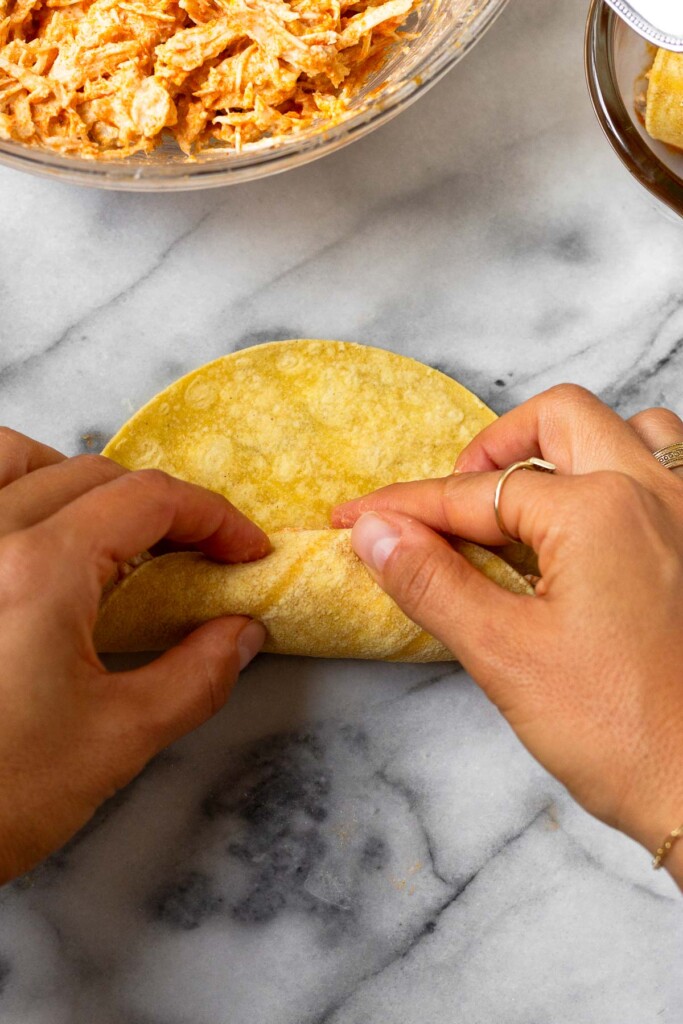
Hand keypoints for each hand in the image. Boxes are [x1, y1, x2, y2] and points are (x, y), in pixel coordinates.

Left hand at [0, 428, 268, 883]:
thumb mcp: (115, 741)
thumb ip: (196, 677)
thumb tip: (242, 635)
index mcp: (39, 572)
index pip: (148, 500)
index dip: (214, 518)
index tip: (245, 551)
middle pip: (92, 475)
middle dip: (162, 506)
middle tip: (197, 555)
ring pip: (13, 459)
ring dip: (75, 479)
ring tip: (109, 529)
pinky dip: (14, 489)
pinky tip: (34, 534)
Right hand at [334, 385, 682, 886]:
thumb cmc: (620, 733)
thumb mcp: (504, 655)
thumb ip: (432, 582)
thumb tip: (375, 532)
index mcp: (600, 510)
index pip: (476, 493)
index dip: (406, 507)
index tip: (359, 519)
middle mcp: (657, 491)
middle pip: (558, 419)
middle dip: (489, 449)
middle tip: (449, 504)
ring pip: (629, 430)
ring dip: (568, 448)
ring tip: (526, 500)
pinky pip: (667, 470)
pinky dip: (621, 473)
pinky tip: (590, 525)